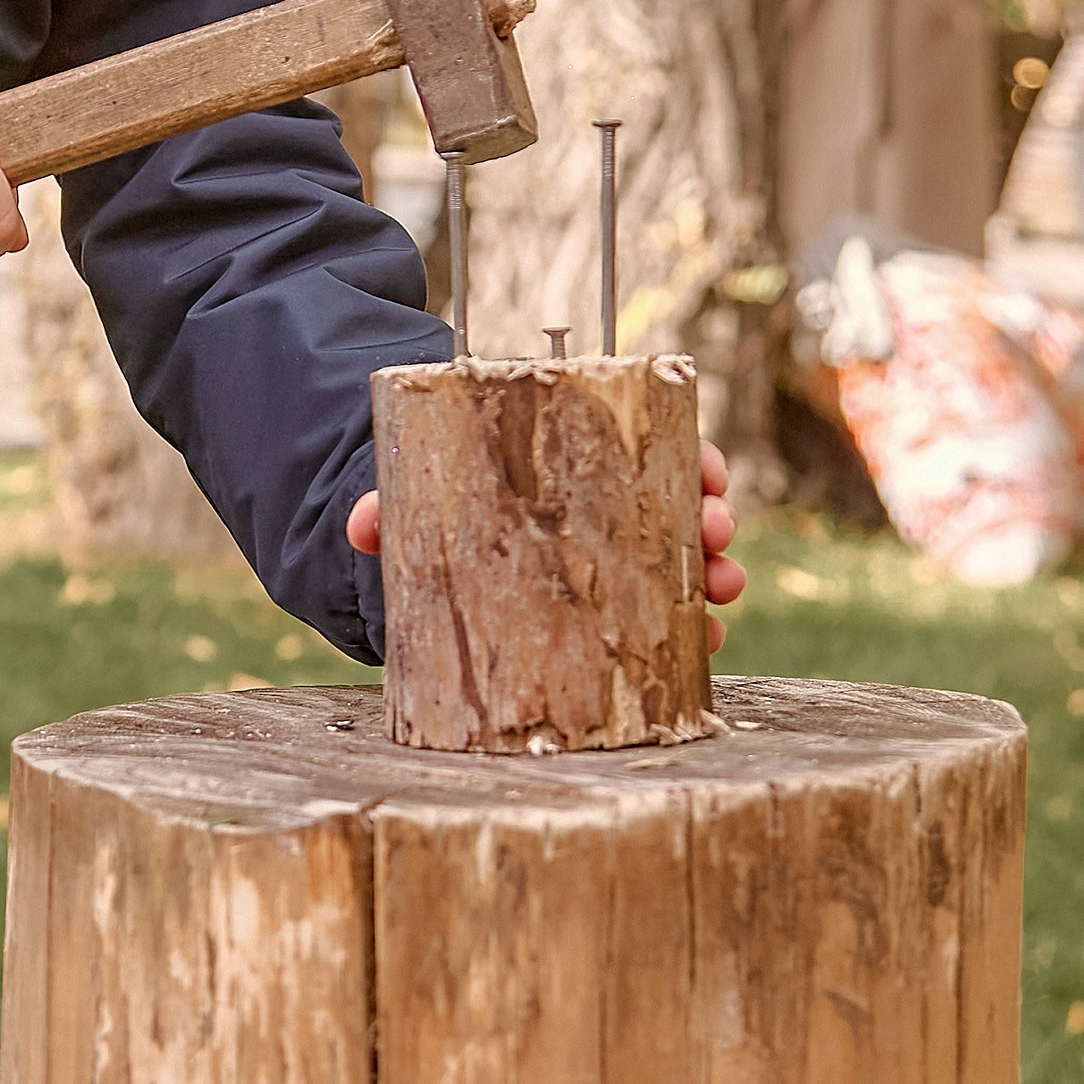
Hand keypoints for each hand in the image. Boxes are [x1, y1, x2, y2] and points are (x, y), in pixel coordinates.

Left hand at [347, 442, 747, 653]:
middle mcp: (605, 503)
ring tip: (722, 590)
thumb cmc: (433, 504)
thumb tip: (360, 526)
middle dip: (711, 516)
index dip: (691, 457)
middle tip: (716, 533)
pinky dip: (688, 621)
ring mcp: (611, 553)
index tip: (710, 474)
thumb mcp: (415, 498)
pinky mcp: (606, 602)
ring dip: (711, 571)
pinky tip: (705, 639)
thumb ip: (386, 509)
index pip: (648, 443)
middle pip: (676, 499)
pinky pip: (660, 608)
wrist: (419, 542)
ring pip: (678, 556)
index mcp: (573, 460)